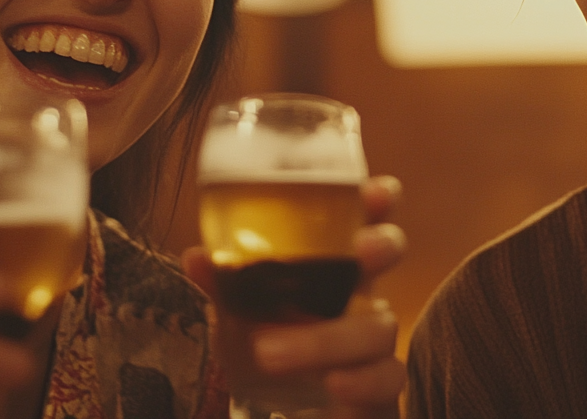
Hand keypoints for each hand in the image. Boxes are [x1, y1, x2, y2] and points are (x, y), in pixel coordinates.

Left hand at [183, 176, 406, 418]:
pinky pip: (386, 379)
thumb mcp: (245, 311)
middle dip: (383, 245)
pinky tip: (334, 384)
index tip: (375, 190)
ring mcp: (373, 340)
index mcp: (334, 264)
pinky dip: (362, 381)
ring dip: (328, 338)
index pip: (363, 219)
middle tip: (361, 250)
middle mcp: (361, 293)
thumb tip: (196, 257)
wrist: (290, 409)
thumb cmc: (274, 341)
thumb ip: (226, 285)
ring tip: (270, 352)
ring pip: (378, 328)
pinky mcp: (378, 386)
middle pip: (390, 255)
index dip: (378, 201)